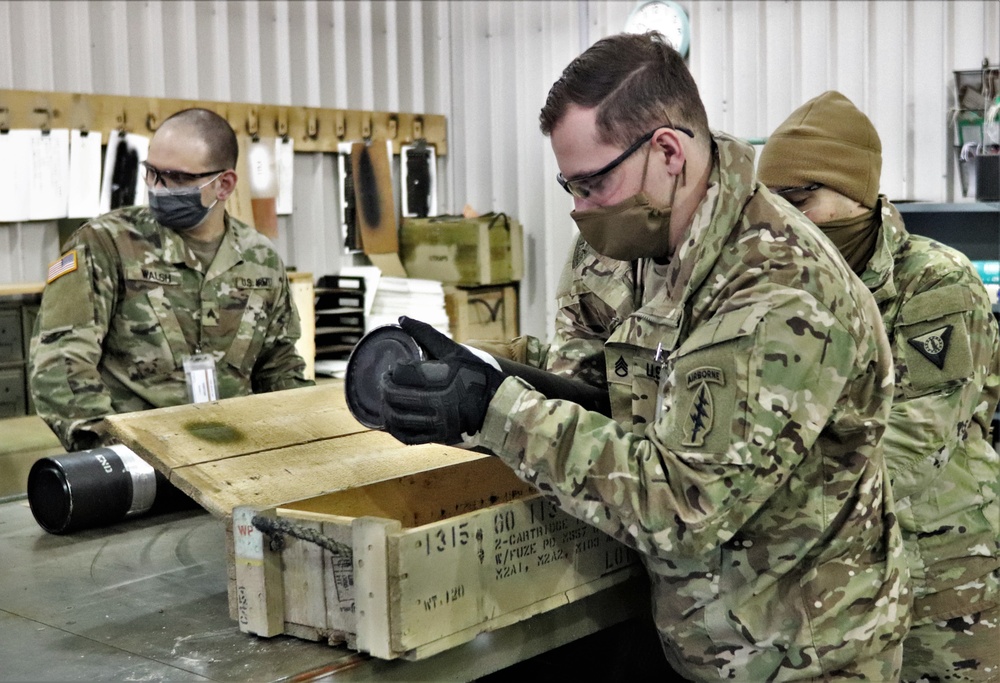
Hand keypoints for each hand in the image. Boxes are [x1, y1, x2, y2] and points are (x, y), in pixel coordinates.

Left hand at [379, 317, 504, 444]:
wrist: (502, 405)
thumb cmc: (478, 375)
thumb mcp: (456, 351)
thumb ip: (428, 335)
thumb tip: (402, 318)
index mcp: (444, 378)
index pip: (404, 374)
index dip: (394, 370)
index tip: (395, 368)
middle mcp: (441, 402)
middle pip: (396, 396)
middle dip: (385, 387)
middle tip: (386, 381)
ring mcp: (440, 423)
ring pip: (398, 418)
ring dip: (385, 407)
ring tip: (386, 399)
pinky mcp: (440, 437)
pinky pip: (408, 437)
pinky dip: (395, 429)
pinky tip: (392, 420)